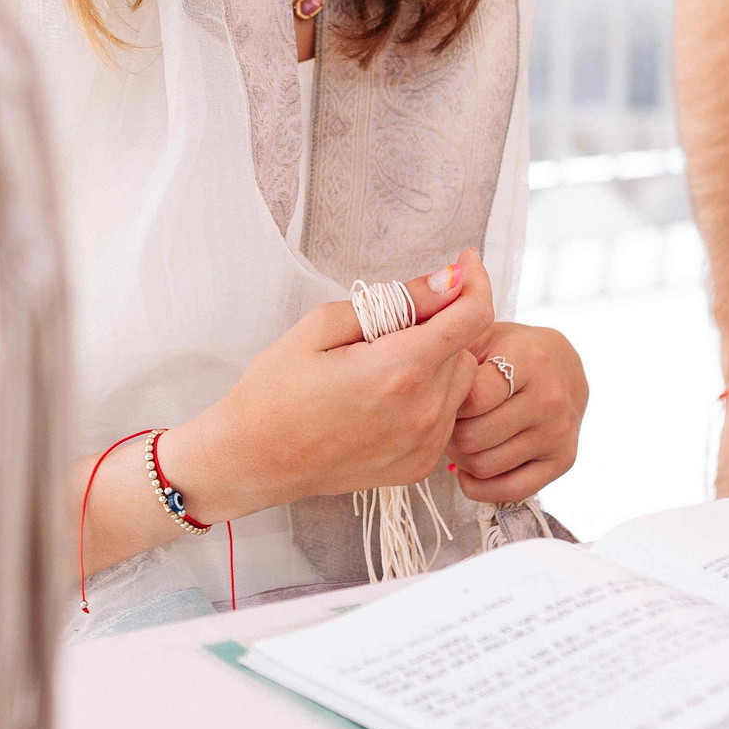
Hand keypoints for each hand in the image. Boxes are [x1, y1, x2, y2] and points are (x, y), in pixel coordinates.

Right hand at [168, 252, 490, 518]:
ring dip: (436, 365)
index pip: (472, 315)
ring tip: (381, 369)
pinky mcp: (419, 465)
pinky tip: (383, 401)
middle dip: (439, 329)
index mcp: (401, 369)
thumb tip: (449, 280)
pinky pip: (445, 417)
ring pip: (460, 382)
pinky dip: (427, 399)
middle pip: (465, 348)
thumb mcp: (323, 325)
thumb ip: (397, 300)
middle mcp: (424, 411)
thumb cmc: (277, 388)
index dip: (474, 280)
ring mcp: (425, 444)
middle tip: (386, 332)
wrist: (255, 458)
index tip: (464, 263)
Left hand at [450, 323, 586, 503]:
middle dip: (451, 431)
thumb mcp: (484, 334)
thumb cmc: (510, 351)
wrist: (563, 366)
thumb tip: (417, 366)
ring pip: (485, 466)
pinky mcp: (564, 461)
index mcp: (530, 360)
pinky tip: (470, 467)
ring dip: (462, 457)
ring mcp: (559, 433)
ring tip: (463, 436)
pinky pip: (509, 490)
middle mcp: (550, 398)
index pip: (472, 399)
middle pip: (473, 437)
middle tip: (451, 420)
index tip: (446, 394)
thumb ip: (452, 346)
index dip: (448, 401)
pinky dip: (480, 486)